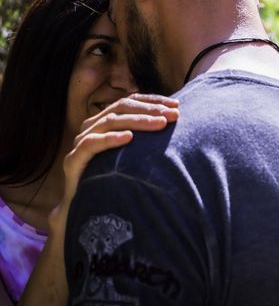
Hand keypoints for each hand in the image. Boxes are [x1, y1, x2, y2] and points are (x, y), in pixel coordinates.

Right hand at [50, 93, 179, 233]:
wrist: (86, 207)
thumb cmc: (115, 177)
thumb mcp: (134, 153)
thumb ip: (147, 136)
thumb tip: (176, 121)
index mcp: (106, 120)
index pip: (130, 102)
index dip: (153, 100)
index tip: (176, 105)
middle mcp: (93, 127)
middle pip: (122, 108)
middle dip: (150, 110)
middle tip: (173, 115)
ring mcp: (81, 142)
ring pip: (110, 122)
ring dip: (138, 121)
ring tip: (160, 124)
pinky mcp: (73, 160)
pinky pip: (91, 144)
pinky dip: (110, 139)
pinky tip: (129, 138)